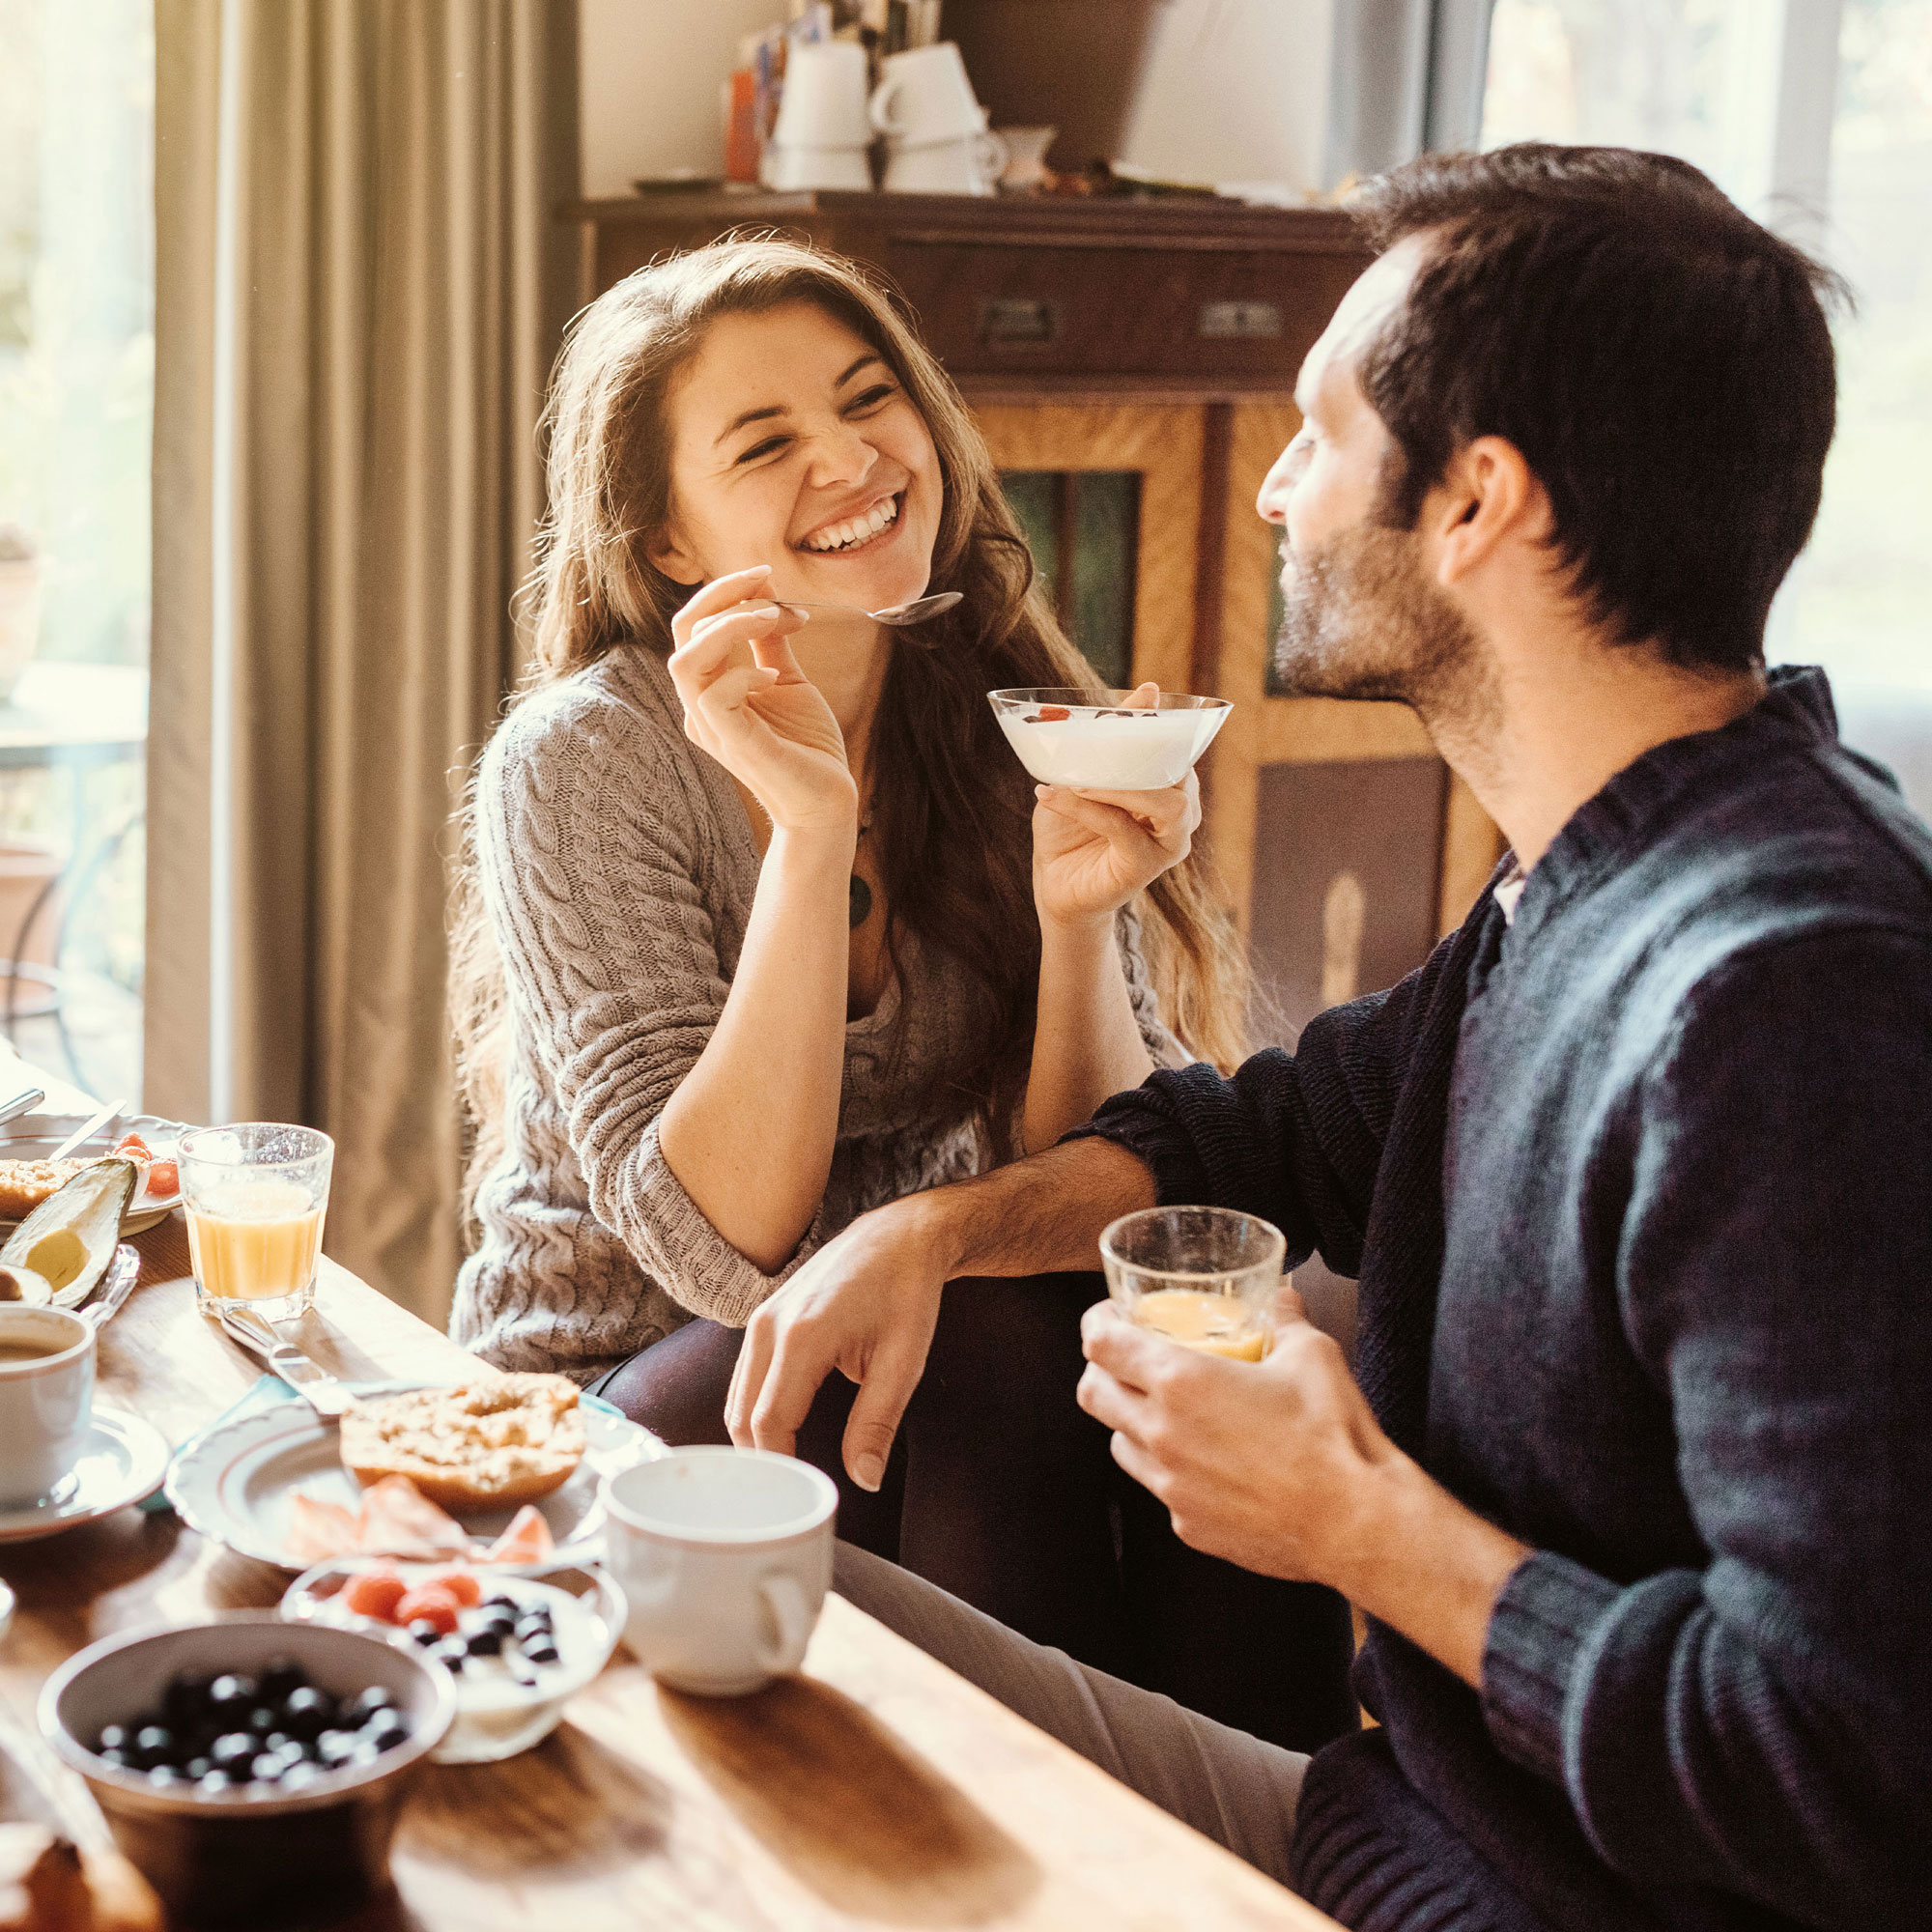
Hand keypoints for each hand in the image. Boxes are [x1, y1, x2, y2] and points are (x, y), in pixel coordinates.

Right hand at [667, 566, 855, 833]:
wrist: (826, 800)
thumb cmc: (806, 745)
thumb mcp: (788, 681)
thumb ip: (771, 644)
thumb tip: (768, 598)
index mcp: (709, 688)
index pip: (693, 625)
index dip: (726, 592)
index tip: (771, 579)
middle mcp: (700, 706)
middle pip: (683, 632)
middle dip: (723, 595)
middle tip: (769, 582)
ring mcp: (712, 728)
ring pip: (686, 661)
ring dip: (730, 626)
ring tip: (773, 618)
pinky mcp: (733, 745)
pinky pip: (715, 698)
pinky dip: (743, 675)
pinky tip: (773, 677)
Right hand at [726, 1195, 951, 1491]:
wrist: (898, 1236)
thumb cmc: (906, 1293)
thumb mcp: (904, 1361)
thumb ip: (877, 1423)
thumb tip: (864, 1480)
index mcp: (803, 1337)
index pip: (769, 1424)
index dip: (780, 1468)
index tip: (799, 1500)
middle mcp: (769, 1326)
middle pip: (741, 1418)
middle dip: (761, 1463)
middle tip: (789, 1500)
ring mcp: (760, 1319)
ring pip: (736, 1400)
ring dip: (754, 1440)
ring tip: (785, 1478)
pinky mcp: (762, 1318)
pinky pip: (744, 1379)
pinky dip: (754, 1413)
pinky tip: (779, 1438)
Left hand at [1031, 685, 1200, 930]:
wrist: (1055, 885)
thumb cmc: (1071, 828)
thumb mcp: (1083, 775)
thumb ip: (1110, 737)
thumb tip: (1145, 689)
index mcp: (1171, 791)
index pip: (1181, 752)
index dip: (1166, 726)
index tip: (1147, 697)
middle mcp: (1180, 818)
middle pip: (1183, 777)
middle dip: (1147, 755)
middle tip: (1102, 743)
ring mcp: (1167, 846)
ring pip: (1169, 805)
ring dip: (1121, 787)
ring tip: (1077, 781)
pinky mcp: (1143, 868)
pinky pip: (1122, 829)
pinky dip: (1087, 808)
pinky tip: (1052, 796)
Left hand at [1075, 1288, 1402, 1584]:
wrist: (1356, 1524)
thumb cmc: (1332, 1436)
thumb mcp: (1312, 1355)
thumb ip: (1286, 1318)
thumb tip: (1283, 1298)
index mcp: (1182, 1382)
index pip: (1101, 1344)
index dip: (1097, 1322)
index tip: (1109, 1316)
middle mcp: (1162, 1435)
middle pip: (1093, 1393)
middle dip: (1102, 1369)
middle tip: (1127, 1359)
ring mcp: (1170, 1486)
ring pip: (1121, 1443)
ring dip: (1131, 1420)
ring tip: (1166, 1409)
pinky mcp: (1188, 1526)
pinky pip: (1160, 1488)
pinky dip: (1169, 1468)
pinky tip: (1205, 1461)